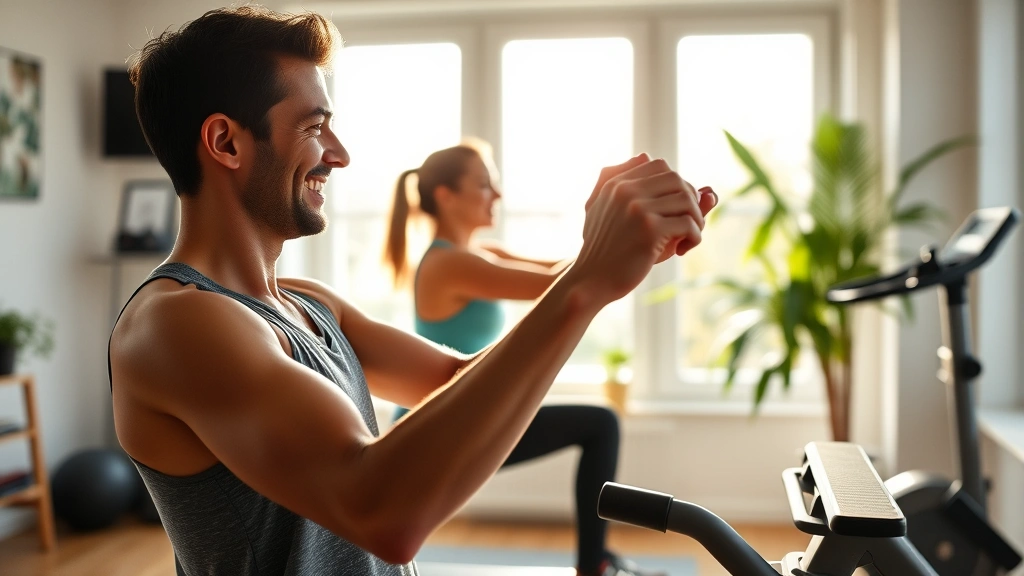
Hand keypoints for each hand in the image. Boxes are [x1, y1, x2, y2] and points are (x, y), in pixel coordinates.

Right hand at [573, 156, 715, 304]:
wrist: (590, 281)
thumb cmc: (611, 251)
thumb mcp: (626, 219)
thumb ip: (661, 199)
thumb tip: (711, 191)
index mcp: (615, 183)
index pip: (659, 165)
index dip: (675, 185)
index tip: (673, 209)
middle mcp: (625, 190)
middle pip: (677, 179)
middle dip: (690, 201)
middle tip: (686, 225)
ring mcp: (637, 208)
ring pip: (687, 199)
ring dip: (696, 220)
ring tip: (686, 238)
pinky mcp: (649, 229)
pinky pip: (689, 223)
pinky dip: (694, 237)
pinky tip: (682, 250)